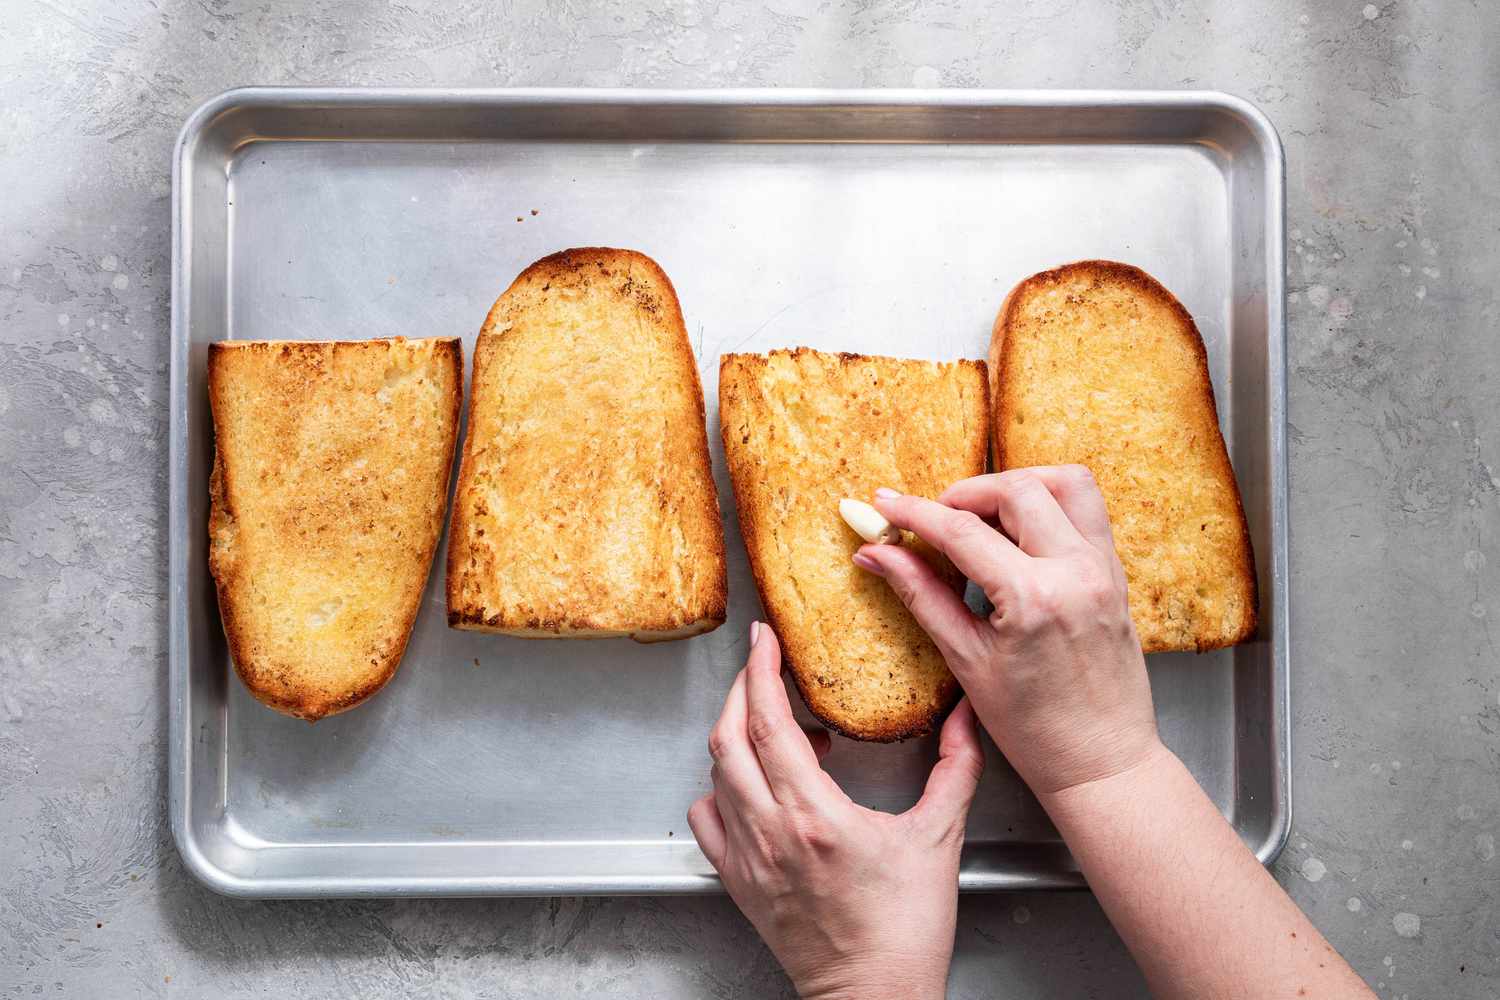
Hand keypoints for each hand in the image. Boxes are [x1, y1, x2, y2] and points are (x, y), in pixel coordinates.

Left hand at [687, 622, 984, 999]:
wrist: (874, 997)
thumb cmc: (904, 931)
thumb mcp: (939, 839)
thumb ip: (956, 770)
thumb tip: (965, 719)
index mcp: (816, 815)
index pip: (768, 722)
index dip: (759, 672)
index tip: (763, 641)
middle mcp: (771, 832)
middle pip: (728, 738)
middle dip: (739, 689)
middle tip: (761, 665)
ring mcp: (748, 858)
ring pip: (716, 774)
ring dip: (737, 738)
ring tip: (780, 731)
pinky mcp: (739, 882)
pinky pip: (708, 818)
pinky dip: (722, 789)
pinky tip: (755, 787)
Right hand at [852, 466, 1160, 796]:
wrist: (1101, 762)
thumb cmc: (1035, 728)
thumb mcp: (966, 660)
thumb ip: (921, 595)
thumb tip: (875, 554)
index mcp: (1034, 599)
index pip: (962, 531)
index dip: (914, 512)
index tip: (883, 504)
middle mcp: (1077, 572)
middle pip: (1015, 489)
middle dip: (964, 494)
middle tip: (931, 519)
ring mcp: (1104, 568)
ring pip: (1062, 483)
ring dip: (1014, 486)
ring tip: (979, 516)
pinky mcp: (1116, 573)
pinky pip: (1087, 509)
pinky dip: (1049, 502)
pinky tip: (1017, 532)